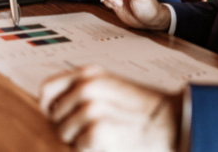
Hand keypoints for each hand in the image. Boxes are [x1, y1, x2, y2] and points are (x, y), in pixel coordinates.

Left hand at [40, 65, 181, 150]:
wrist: (170, 121)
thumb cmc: (144, 108)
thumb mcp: (110, 88)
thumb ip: (83, 90)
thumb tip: (54, 106)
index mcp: (89, 73)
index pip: (47, 88)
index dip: (47, 106)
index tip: (55, 116)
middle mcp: (87, 87)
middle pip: (53, 114)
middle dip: (65, 126)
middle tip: (88, 129)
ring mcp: (91, 108)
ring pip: (63, 133)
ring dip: (77, 140)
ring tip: (102, 135)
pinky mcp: (97, 131)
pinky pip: (78, 146)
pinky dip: (89, 149)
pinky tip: (107, 142)